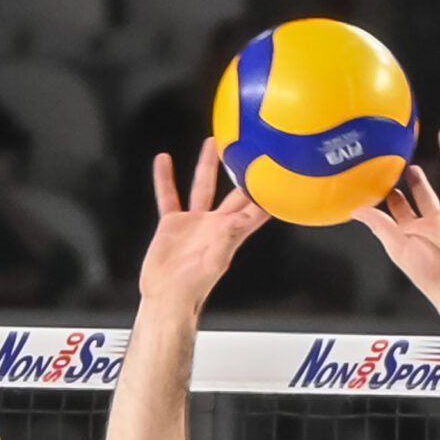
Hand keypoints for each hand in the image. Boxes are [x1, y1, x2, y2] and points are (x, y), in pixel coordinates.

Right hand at [138, 139, 266, 308]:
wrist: (168, 296)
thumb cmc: (194, 285)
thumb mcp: (219, 253)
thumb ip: (235, 230)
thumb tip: (253, 211)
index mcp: (232, 231)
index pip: (256, 208)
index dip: (267, 191)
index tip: (277, 170)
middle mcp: (216, 224)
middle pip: (233, 191)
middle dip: (242, 172)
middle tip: (250, 149)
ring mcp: (195, 223)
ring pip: (203, 187)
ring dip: (207, 165)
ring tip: (212, 143)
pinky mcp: (173, 224)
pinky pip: (169, 196)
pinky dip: (165, 179)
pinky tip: (163, 162)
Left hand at [355, 126, 439, 305]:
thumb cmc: (430, 276)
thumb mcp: (397, 247)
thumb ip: (379, 225)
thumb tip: (357, 210)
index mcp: (411, 234)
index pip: (397, 209)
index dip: (388, 194)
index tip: (376, 178)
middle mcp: (430, 224)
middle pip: (419, 195)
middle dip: (409, 179)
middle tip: (399, 162)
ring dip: (433, 163)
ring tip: (425, 144)